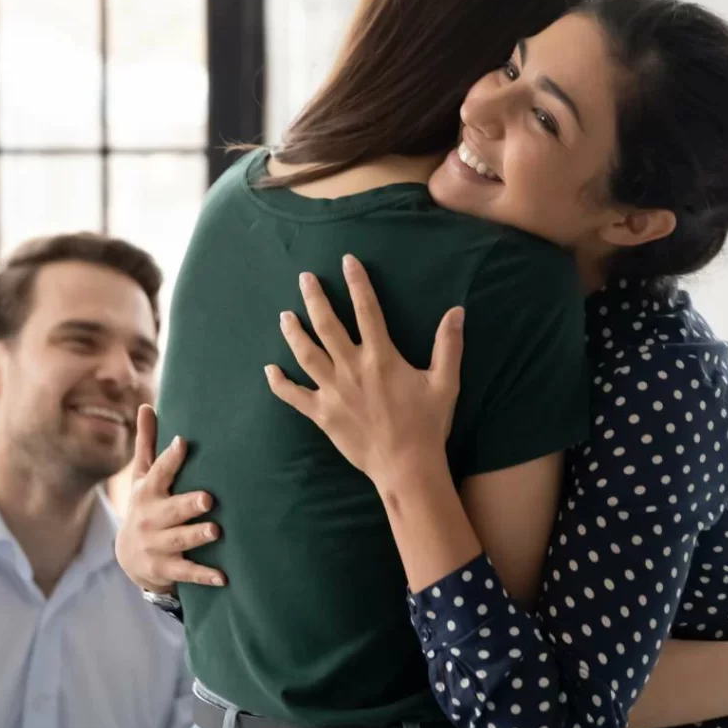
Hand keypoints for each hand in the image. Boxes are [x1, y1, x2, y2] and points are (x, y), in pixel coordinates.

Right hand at [114, 404, 225, 593]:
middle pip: (170, 510)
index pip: (159, 472)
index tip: (183, 442)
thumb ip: (148, 443)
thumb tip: (146, 405)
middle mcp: (150, 518)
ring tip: (216, 531)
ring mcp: (156, 545)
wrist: (128, 556)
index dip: (169, 458)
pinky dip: (204, 575)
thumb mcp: (143, 475)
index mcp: (148, 492)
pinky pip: (185, 572)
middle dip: (187, 504)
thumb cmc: (146, 504)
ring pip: (179, 540)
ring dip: (197, 536)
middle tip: (208, 498)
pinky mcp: (164, 569)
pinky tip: (223, 577)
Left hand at [265, 255, 464, 487]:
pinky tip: (269, 370)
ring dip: (293, 332)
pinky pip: (294, 396)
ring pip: (306, 354)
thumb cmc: (428, 424)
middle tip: (304, 278)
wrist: (407, 466)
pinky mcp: (322, 414)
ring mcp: (334, 391)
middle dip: (314, 298)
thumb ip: (448, 345)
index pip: (367, 310)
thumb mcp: (445, 382)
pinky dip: (280, 383)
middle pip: (327, 325)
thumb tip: (457, 311)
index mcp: (381, 357)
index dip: (357, 283)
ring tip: (284, 315)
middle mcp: (352, 368)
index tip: (347, 261)